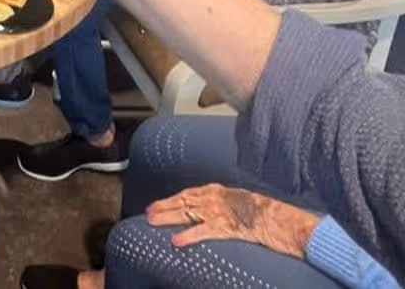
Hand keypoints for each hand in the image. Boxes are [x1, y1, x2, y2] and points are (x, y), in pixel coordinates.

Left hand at [147, 184, 319, 258]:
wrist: (282, 219)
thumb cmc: (265, 212)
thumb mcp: (240, 201)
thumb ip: (223, 203)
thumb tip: (210, 209)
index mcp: (219, 190)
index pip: (188, 193)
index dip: (171, 199)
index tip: (158, 203)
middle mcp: (215, 198)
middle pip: (183, 200)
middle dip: (163, 206)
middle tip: (148, 213)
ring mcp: (219, 212)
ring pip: (187, 212)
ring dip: (168, 217)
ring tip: (152, 222)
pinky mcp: (226, 227)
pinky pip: (202, 231)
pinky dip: (187, 235)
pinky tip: (175, 240)